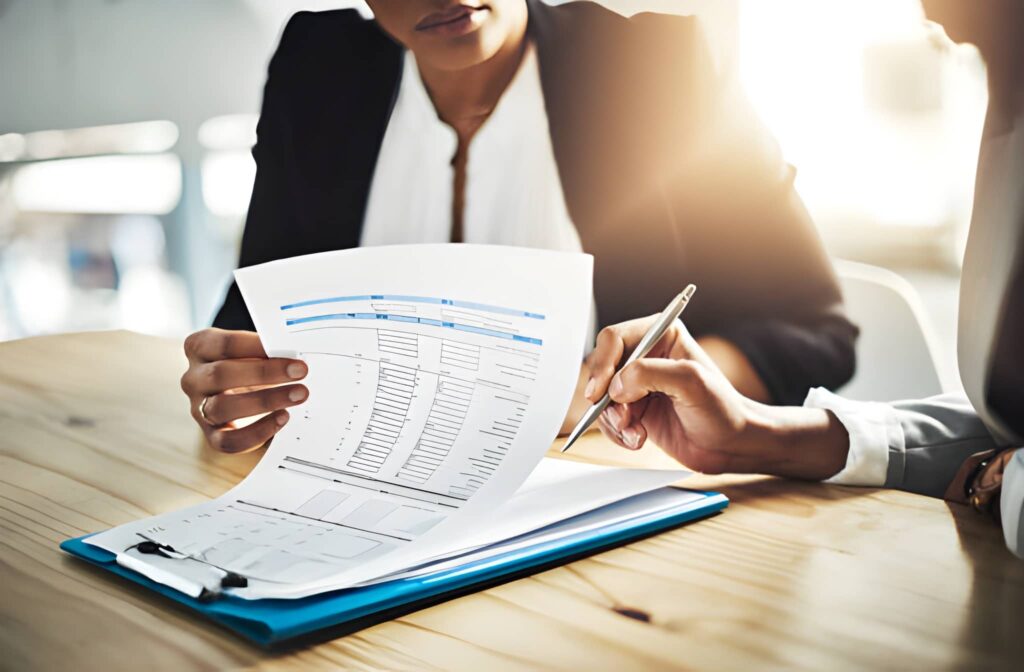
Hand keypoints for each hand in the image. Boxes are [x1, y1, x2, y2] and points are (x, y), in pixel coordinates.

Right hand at [180, 328, 308, 452]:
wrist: (243, 396)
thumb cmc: (250, 366)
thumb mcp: (254, 351)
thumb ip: (267, 349)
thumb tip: (294, 351)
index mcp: (199, 348)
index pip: (223, 344)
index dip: (256, 346)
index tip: (287, 348)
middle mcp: (193, 379)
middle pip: (220, 374)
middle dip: (264, 372)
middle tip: (300, 371)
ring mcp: (199, 409)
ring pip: (223, 407)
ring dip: (265, 401)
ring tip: (298, 394)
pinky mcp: (212, 435)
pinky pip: (229, 440)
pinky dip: (258, 431)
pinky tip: (282, 418)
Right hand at [585, 317, 848, 478]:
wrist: (733, 445)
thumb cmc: (724, 409)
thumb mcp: (692, 383)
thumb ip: (650, 374)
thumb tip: (616, 385)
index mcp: (662, 335)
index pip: (615, 339)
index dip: (603, 363)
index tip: (601, 391)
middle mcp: (646, 357)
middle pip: (603, 368)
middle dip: (607, 397)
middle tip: (622, 417)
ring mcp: (638, 385)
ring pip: (602, 397)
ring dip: (613, 420)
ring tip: (636, 433)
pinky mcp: (635, 410)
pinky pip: (608, 419)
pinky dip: (618, 433)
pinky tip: (638, 440)